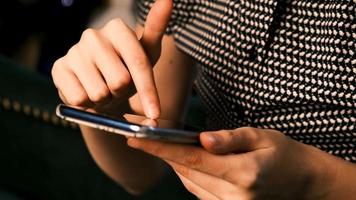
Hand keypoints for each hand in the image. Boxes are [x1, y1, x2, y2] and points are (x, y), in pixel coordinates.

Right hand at [51, 0, 172, 118]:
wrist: (99, 86)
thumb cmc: (127, 69)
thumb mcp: (146, 53)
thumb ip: (156, 28)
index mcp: (117, 28)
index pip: (138, 63)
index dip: (149, 93)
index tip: (155, 113)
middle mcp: (93, 35)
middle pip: (120, 81)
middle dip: (122, 93)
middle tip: (118, 88)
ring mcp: (73, 51)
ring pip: (99, 93)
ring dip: (105, 100)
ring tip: (103, 90)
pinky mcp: (58, 68)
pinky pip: (79, 99)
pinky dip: (87, 105)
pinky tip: (87, 92)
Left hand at [127, 127, 341, 199]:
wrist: (302, 182)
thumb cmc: (284, 154)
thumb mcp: (263, 137)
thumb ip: (231, 139)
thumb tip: (202, 139)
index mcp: (244, 174)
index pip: (192, 159)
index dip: (160, 148)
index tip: (135, 137)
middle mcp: (234, 196)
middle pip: (185, 170)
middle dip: (160, 150)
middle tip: (139, 131)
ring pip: (188, 181)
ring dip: (172, 161)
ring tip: (157, 141)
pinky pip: (197, 189)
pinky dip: (186, 172)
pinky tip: (183, 157)